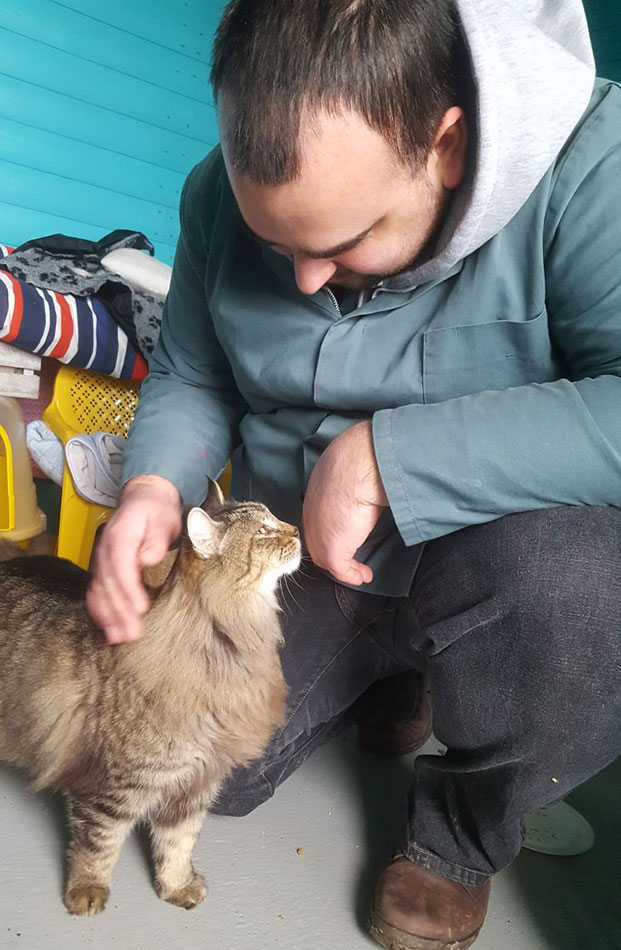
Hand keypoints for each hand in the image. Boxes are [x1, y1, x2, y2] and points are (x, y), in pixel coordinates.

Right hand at [86, 475, 181, 643]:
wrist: (144, 499)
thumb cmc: (157, 510)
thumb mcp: (163, 518)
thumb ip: (156, 538)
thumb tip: (148, 558)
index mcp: (120, 534)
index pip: (121, 564)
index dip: (128, 589)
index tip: (139, 608)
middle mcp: (105, 549)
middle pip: (108, 583)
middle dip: (119, 611)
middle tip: (132, 633)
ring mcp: (101, 559)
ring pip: (99, 591)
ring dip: (108, 616)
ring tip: (119, 638)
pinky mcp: (103, 569)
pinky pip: (96, 592)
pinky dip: (100, 612)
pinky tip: (108, 630)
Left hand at [302, 420, 387, 585]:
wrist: (356, 469)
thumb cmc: (356, 462)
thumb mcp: (347, 470)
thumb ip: (348, 481)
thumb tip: (363, 478)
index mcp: (313, 496)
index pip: (318, 519)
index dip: (332, 530)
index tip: (347, 536)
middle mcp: (311, 517)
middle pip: (319, 541)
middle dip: (335, 552)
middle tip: (352, 560)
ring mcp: (318, 536)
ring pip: (329, 558)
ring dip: (346, 567)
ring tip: (362, 572)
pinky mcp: (331, 551)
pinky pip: (341, 570)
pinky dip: (352, 575)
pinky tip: (364, 576)